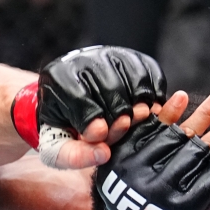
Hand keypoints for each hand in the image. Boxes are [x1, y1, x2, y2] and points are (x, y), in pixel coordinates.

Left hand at [14, 46, 167, 169]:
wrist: (68, 101)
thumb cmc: (62, 127)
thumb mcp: (57, 147)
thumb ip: (74, 155)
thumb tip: (103, 154)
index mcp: (55, 80)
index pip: (79, 98)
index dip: (92, 120)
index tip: (100, 135)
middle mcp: (80, 59)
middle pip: (110, 89)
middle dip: (118, 117)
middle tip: (119, 130)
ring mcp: (107, 53)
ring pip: (133, 80)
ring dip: (138, 107)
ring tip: (133, 121)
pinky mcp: (129, 55)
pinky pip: (150, 72)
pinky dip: (154, 94)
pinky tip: (146, 109)